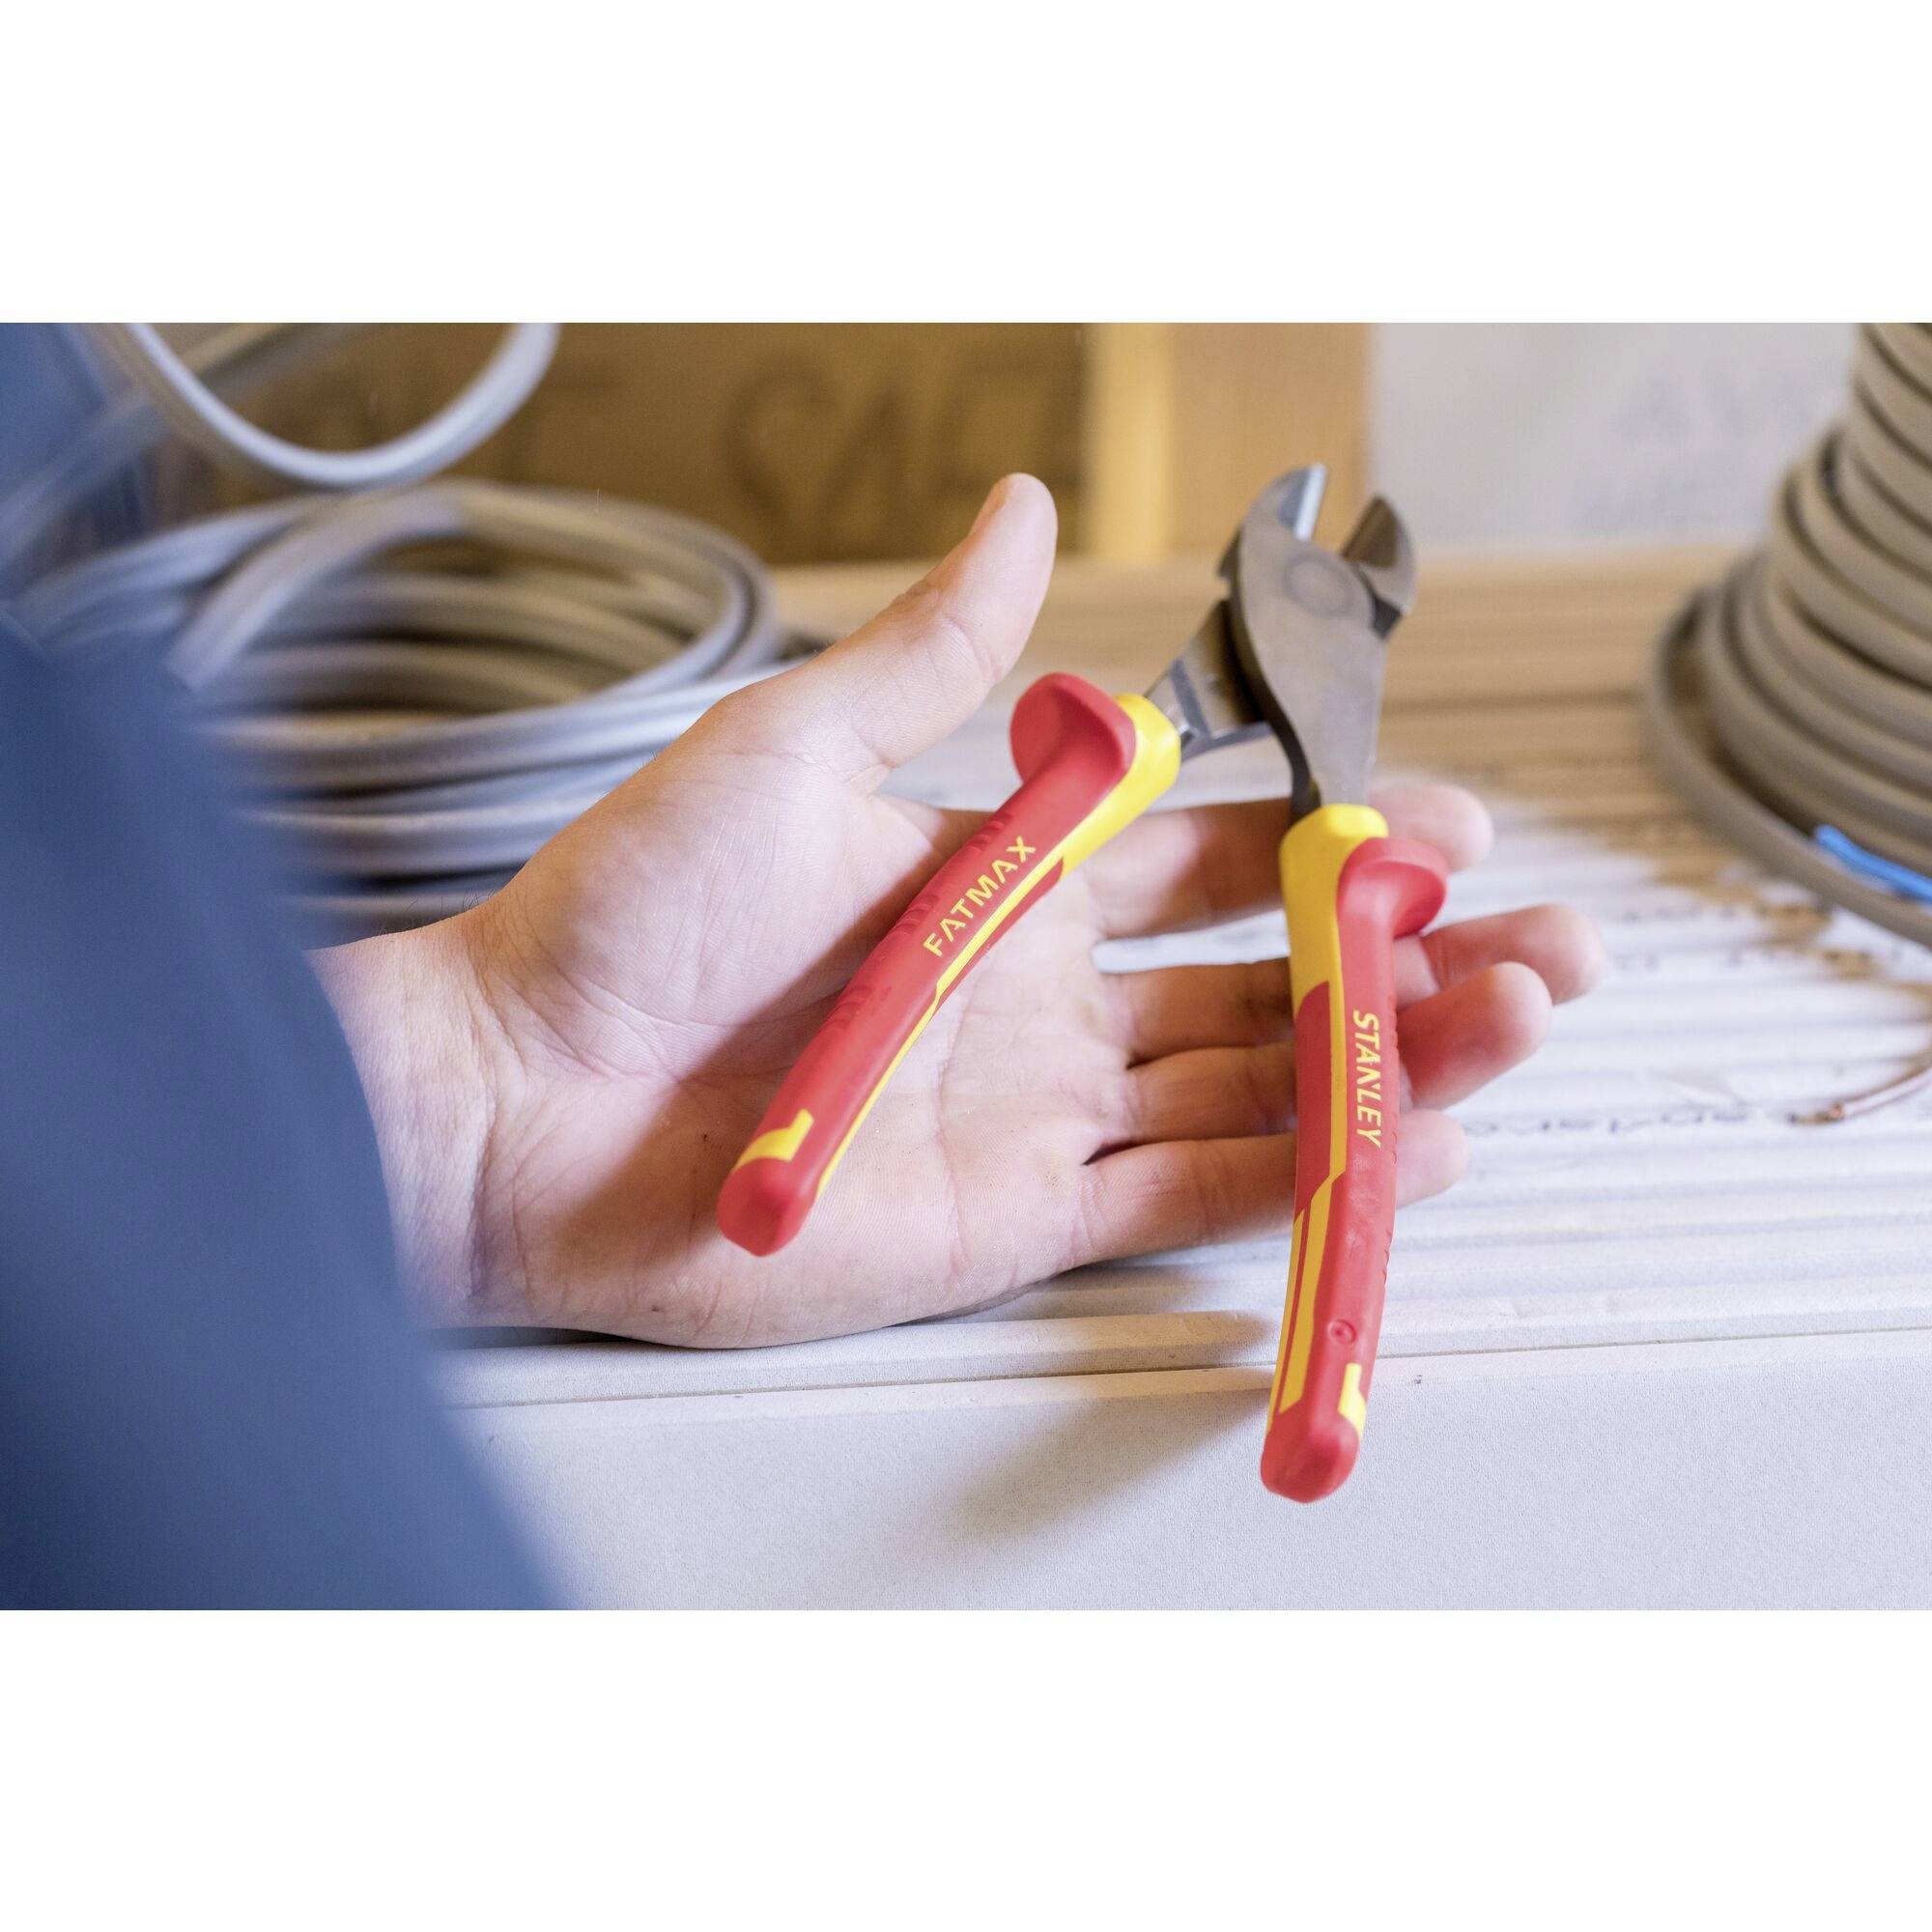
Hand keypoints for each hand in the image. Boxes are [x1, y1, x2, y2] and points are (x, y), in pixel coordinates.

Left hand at [317, 477, 1601, 1345]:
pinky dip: (1306, 1172)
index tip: (1441, 824)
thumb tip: (1021, 509)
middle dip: (1411, 961)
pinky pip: (1190, 1193)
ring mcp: (1037, 1111)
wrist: (525, 1095)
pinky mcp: (1015, 1218)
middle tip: (1539, 944)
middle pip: (1270, 981)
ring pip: (1259, 1088)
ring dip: (1396, 1061)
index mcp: (1008, 881)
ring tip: (1523, 1021)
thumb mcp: (793, 746)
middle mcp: (1044, 999)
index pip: (1211, 856)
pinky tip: (1411, 1139)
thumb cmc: (631, 912)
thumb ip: (935, 656)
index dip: (1336, 841)